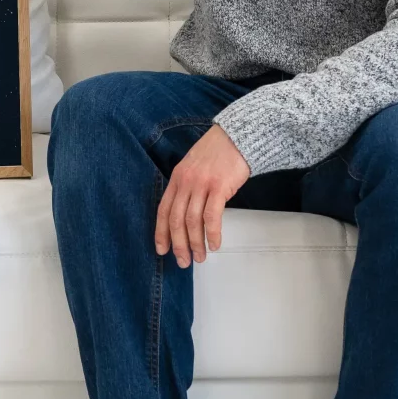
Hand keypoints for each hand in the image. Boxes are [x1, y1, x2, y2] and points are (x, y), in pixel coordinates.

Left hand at [154, 124, 249, 266]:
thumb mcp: (193, 167)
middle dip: (178, 244)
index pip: (163, 210)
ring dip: (195, 243)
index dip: (161, 232)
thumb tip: (186, 214)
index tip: (161, 249)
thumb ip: (187, 187)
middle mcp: (185, 182)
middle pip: (176, 219)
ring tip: (200, 257)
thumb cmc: (217, 153)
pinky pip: (212, 216)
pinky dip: (212, 233)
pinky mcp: (218, 186)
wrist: (236, 137)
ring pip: (192, 221)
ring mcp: (201, 184)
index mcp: (177, 178)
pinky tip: (215, 244)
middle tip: (183, 261)